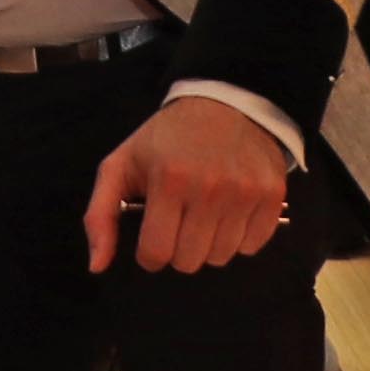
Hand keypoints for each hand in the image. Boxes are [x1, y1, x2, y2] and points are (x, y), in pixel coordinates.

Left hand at [83, 96, 293, 274]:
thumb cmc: (165, 139)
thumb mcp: (120, 165)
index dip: (149, 252)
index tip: (154, 232)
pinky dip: (239, 238)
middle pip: (189, 261)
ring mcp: (245, 193)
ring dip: (208, 244)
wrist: (224, 103)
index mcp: (168, 181)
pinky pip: (251, 247)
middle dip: (178, 248)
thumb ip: (99, 215)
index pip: (155, 254)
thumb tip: (97, 266)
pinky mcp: (272, 195)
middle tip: (179, 219)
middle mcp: (209, 189)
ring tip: (204, 212)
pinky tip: (230, 210)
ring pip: (221, 258)